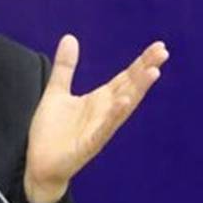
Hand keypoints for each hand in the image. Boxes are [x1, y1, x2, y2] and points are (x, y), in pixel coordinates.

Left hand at [24, 35, 168, 202]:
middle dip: (146, 70)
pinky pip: (104, 128)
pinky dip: (114, 115)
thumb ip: (66, 66)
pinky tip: (124, 102)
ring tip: (153, 72)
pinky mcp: (89, 145)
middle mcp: (105, 113)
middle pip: (130, 87)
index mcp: (100, 100)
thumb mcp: (56, 91)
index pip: (126, 77)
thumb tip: (70, 37)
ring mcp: (99, 129)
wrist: (39, 165)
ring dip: (138, 90)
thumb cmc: (51, 132)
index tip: (159, 46)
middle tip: (163, 52)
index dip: (141, 62)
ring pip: (123, 107)